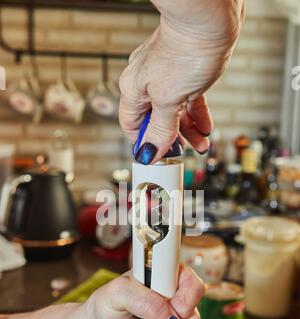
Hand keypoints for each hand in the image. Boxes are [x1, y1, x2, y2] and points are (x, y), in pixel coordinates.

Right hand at [119, 0, 244, 162]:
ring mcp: (166, 77)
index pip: (132, 126)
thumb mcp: (170, 100)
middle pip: (154, 121)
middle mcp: (146, 83)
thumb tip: (149, 152)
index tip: (157, 157)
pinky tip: (204, 126)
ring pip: (173, 112)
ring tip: (201, 144)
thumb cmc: (185, 51)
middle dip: (169, 139)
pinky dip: (195, 115)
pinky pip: (187, 100)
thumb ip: (161, 128)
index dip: (144, 143)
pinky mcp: (185, 72)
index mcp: (133, 89)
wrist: (211, 19)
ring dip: (187, 130)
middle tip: (182, 153)